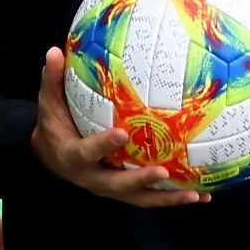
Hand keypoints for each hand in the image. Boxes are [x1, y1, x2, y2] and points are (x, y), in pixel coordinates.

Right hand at [28, 47, 207, 205]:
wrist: (52, 157)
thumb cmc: (55, 125)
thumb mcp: (49, 104)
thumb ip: (52, 80)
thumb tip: (53, 51)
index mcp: (73, 156)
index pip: (87, 152)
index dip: (103, 145)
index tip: (122, 134)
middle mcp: (92, 177)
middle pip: (117, 185)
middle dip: (140, 180)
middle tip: (162, 170)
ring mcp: (110, 188)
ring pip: (138, 198)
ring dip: (166, 197)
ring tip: (194, 194)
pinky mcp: (125, 192)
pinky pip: (150, 197)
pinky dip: (173, 196)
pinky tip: (201, 195)